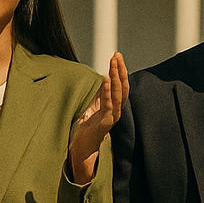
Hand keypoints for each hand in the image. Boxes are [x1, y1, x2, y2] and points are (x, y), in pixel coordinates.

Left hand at [68, 52, 126, 184]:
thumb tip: (104, 75)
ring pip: (118, 95)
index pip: (121, 84)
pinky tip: (106, 80)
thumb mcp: (93, 103)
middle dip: (120, 70)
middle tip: (117, 56)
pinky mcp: (106, 123)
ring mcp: (112, 117)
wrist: (81, 146)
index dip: (120, 70)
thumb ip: (100, 92)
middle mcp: (117, 110)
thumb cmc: (87, 126)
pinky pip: (109, 105)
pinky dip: (107, 92)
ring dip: (116, 78)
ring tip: (113, 64)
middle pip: (123, 87)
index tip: (117, 56)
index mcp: (115, 105)